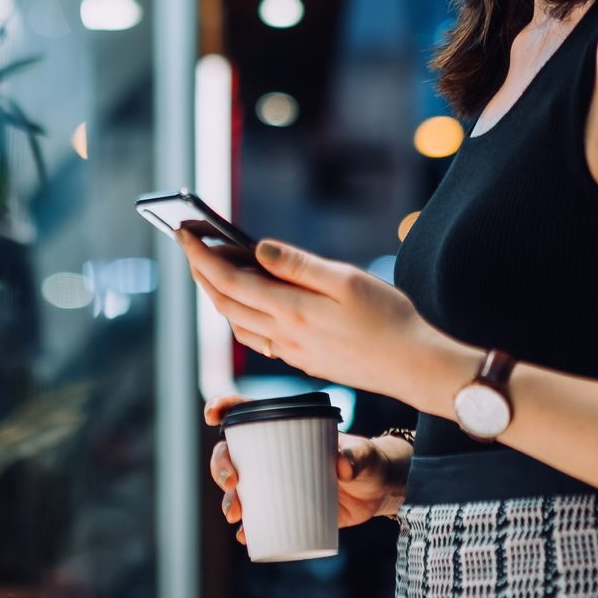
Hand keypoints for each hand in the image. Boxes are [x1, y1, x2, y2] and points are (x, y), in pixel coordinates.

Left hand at [175, 228, 436, 402]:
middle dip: (201, 270)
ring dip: (217, 294)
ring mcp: (291, 352)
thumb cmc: (388, 318)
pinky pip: (256, 338)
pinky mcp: (303, 361)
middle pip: (224, 302)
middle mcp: (282, 335)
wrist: (413, 366)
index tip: (184, 231)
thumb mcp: (346, 279)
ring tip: (212, 265)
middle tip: (190, 242)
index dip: (201, 254)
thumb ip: (297, 264)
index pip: (228, 279)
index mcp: (290, 310)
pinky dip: (239, 315)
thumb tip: (257, 249)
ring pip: (236, 323)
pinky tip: (248, 302)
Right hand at [204, 394, 407, 541]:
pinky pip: (257, 520)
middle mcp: (271, 454)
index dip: (223, 408)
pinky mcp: (283, 509)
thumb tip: (342, 467)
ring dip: (228, 500)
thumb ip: (356, 455)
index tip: (213, 415)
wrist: (376, 492)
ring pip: (238, 489)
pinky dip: (247, 528)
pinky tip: (245, 536)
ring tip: (235, 513)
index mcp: (285, 427)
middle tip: (231, 481)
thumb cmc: (367, 460)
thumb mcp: (363, 454)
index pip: (245, 411)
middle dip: (220, 466)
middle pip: (231, 454)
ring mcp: (275, 483)